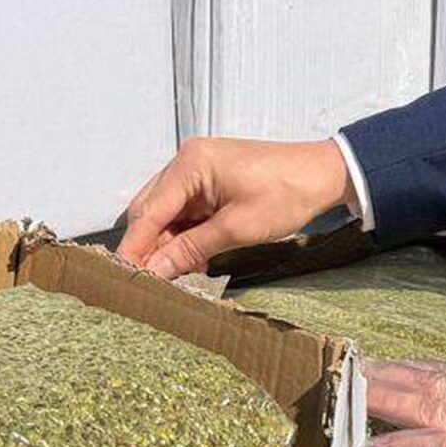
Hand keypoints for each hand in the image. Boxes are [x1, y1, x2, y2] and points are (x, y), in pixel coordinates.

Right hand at [117, 136, 352, 280]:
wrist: (323, 174)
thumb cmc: (286, 194)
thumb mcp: (236, 229)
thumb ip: (189, 250)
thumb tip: (154, 272)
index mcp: (190, 164)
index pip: (148, 212)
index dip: (134, 248)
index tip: (122, 279)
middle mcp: (187, 162)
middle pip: (150, 211)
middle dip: (149, 248)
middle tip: (150, 284)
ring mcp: (198, 171)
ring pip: (166, 215)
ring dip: (169, 245)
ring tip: (178, 277)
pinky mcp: (209, 182)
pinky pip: (185, 213)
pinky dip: (185, 237)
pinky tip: (194, 262)